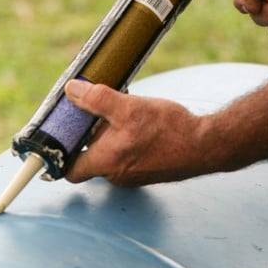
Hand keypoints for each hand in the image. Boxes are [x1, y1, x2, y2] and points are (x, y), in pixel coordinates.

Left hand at [63, 80, 204, 186]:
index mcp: (105, 163)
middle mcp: (116, 176)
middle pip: (89, 159)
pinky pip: (127, 157)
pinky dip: (126, 142)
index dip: (61, 157)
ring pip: (109, 157)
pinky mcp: (147, 172)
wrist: (207, 145)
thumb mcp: (129, 107)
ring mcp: (132, 177)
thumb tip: (72, 91)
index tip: (60, 139)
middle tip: (96, 116)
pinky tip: (139, 125)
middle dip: (90, 138)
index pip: (70, 171)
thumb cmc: (170, 130)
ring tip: (123, 116)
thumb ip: (97, 99)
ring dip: (111, 138)